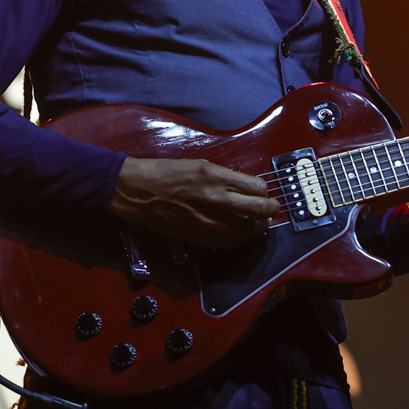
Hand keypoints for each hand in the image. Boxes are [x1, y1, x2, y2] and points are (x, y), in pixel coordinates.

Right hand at [110, 157, 279, 247]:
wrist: (139, 191)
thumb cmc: (167, 173)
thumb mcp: (201, 165)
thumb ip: (226, 177)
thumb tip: (247, 187)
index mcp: (217, 177)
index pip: (258, 188)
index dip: (265, 191)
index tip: (262, 192)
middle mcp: (217, 200)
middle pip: (260, 211)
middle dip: (270, 210)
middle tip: (270, 209)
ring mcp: (209, 221)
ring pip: (248, 231)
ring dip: (255, 227)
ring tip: (253, 222)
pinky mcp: (199, 236)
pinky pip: (229, 243)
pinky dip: (236, 238)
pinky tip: (233, 232)